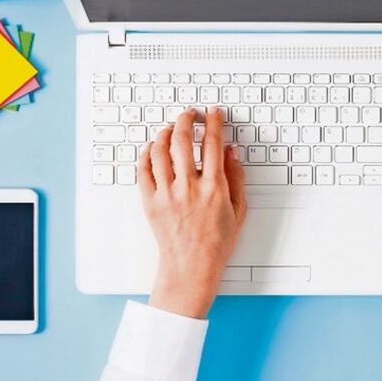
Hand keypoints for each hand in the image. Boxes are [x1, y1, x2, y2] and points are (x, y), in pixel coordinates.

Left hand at [137, 107, 247, 318]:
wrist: (191, 266)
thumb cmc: (216, 242)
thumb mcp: (238, 209)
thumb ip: (236, 177)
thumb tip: (231, 151)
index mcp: (214, 188)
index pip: (213, 143)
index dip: (214, 122)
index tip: (213, 113)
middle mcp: (189, 187)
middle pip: (183, 140)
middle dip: (187, 119)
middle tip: (190, 114)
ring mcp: (167, 194)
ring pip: (160, 151)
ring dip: (166, 133)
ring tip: (171, 128)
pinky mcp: (150, 202)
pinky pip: (143, 169)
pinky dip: (147, 154)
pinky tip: (154, 149)